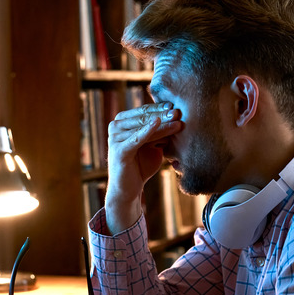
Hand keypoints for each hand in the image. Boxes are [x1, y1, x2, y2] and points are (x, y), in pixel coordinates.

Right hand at [105, 102, 181, 233]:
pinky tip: (157, 123)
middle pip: (143, 117)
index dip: (160, 108)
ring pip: (143, 127)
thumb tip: (176, 116)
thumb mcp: (153, 144)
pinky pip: (136, 138)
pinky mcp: (118, 150)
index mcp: (122, 122)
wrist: (129, 188)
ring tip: (177, 121)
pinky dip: (146, 131)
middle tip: (178, 112)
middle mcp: (115, 126)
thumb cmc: (141, 165)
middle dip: (162, 114)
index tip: (176, 105)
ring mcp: (115, 138)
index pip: (144, 111)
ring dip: (161, 124)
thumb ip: (159, 131)